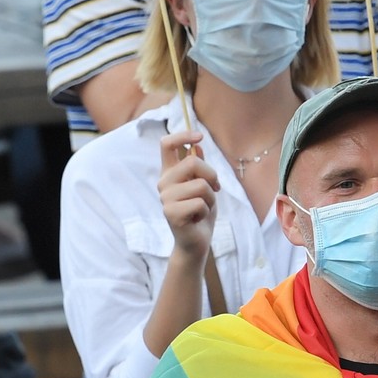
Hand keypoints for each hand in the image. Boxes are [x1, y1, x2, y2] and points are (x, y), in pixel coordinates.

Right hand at [158, 130, 219, 259]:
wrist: (197, 242)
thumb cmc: (200, 212)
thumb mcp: (204, 186)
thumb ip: (199, 168)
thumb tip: (197, 147)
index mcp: (170, 172)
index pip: (166, 144)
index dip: (182, 135)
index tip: (200, 136)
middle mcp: (164, 183)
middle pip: (192, 162)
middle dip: (211, 175)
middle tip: (214, 189)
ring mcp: (165, 198)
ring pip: (200, 185)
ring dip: (210, 198)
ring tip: (203, 208)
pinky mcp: (171, 213)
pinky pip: (200, 203)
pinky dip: (206, 211)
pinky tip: (198, 218)